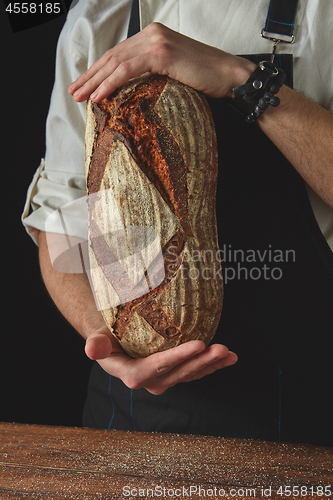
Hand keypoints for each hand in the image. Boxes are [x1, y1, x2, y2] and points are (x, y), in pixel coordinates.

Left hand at [68, 22, 254, 102]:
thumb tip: (133, 89)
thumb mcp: (174, 72)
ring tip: (79, 96)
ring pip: (116, 62)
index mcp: (152, 36)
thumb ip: (153, 72)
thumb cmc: (205, 78)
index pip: (118, 54)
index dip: (98, 70)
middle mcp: (151, 34)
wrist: (229, 75)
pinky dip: (110, 83)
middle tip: (73, 91)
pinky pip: (127, 70)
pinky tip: (98, 96)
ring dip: (94, 81)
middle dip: (90, 75)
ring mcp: (155, 41)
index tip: (84, 85)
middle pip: (112, 56)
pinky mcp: (161, 53)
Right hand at [85, 326, 236, 394]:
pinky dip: (212, 365)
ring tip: (228, 353)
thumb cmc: (107, 335)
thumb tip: (90, 349)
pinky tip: (228, 358)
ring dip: (211, 365)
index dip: (178, 357)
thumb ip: (96, 344)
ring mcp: (165, 379)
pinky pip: (195, 371)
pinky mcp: (175, 374)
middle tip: (221, 349)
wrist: (115, 341)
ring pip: (191, 374)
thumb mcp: (99, 337)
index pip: (157, 367)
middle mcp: (151, 381)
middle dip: (202, 362)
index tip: (198, 344)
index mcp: (132, 374)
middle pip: (180, 373)